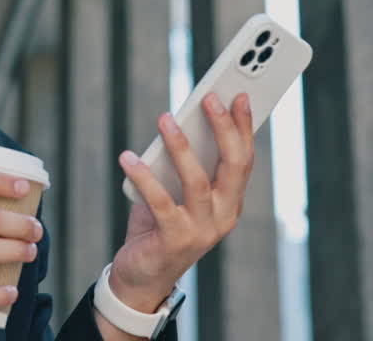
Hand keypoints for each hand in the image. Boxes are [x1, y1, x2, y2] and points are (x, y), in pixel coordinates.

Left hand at [109, 93, 254, 312]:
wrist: (143, 277)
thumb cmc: (160, 225)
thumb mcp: (177, 192)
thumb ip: (181, 165)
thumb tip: (178, 121)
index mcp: (230, 202)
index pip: (244, 159)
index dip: (243, 127)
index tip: (241, 95)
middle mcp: (223, 217)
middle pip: (232, 166)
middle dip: (224, 128)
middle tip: (209, 97)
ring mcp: (201, 231)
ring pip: (197, 182)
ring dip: (181, 146)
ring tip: (165, 118)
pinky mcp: (174, 240)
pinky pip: (160, 203)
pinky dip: (144, 177)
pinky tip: (128, 157)